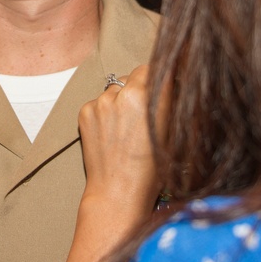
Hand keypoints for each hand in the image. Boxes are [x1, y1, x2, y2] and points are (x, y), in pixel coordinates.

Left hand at [55, 65, 159, 261]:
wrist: (118, 194)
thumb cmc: (154, 170)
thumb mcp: (173, 132)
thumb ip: (173, 101)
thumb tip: (175, 80)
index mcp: (148, 96)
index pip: (159, 67)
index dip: (164, 76)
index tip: (167, 85)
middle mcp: (122, 93)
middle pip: (137, 74)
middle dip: (144, 87)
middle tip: (148, 110)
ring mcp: (100, 102)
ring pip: (117, 88)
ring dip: (123, 99)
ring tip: (128, 128)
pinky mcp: (85, 112)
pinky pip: (100, 102)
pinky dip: (106, 112)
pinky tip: (113, 133)